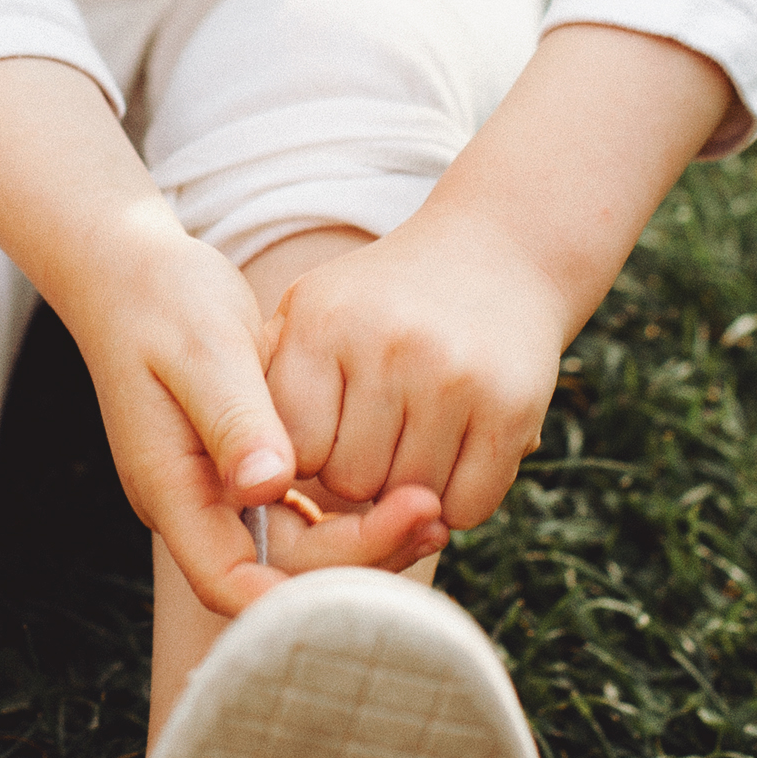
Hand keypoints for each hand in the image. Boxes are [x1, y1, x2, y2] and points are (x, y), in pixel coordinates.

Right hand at [67, 216, 447, 611]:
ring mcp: (214, 493)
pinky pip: (298, 518)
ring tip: (431, 508)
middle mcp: (192, 506)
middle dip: (358, 558)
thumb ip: (234, 419)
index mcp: (170, 487)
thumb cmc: (164, 299)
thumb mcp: (202, 349)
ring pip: (295, 552)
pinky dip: (347, 513)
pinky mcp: (239, 472)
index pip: (232, 582)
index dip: (306, 592)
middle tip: (432, 512)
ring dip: (362, 541)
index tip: (391, 532)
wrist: (130, 271)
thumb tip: (270, 486)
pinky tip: (399, 489)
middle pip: (278, 576)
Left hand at [259, 204, 565, 532]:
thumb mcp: (314, 310)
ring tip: (414, 439)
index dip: (307, 454)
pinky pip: (469, 507)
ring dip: (411, 490)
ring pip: (410, 499)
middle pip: (351, 481)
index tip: (326, 433)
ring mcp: (454, 378)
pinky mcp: (512, 409)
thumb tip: (244, 479)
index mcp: (324, 322)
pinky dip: (459, 500)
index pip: (292, 448)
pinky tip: (456, 454)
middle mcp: (387, 346)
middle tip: (378, 434)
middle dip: (360, 472)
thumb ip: (270, 380)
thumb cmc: (384, 299)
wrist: (499, 250)